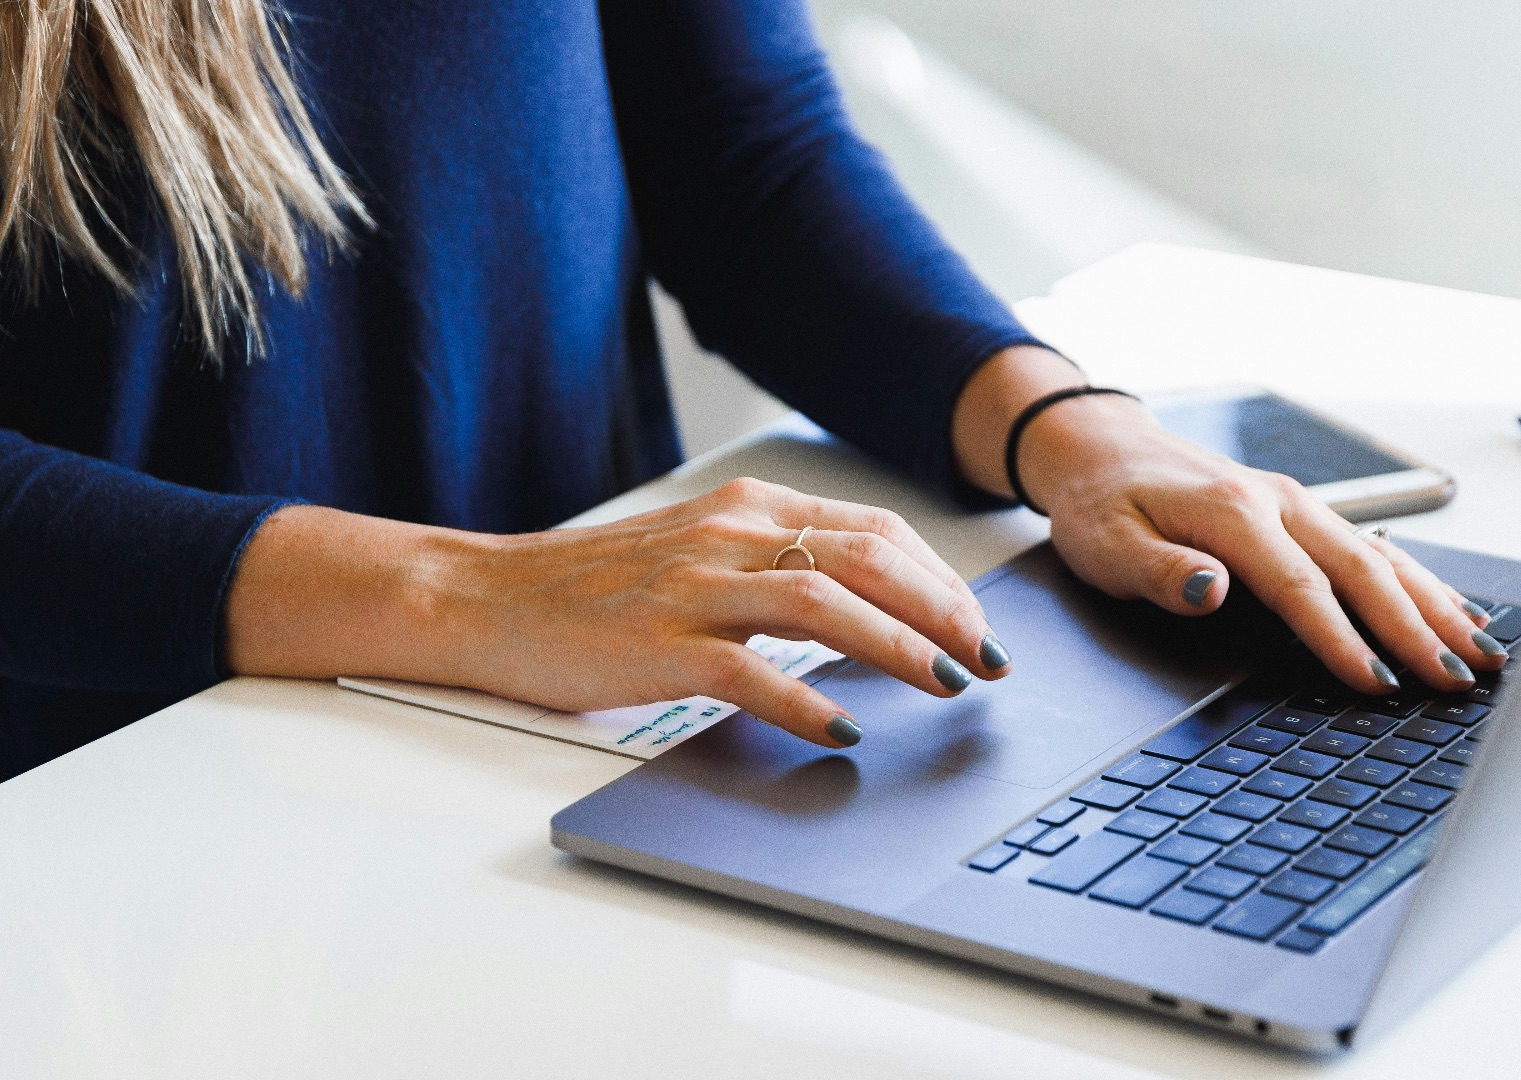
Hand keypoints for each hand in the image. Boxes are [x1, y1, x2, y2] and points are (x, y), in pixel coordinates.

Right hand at [225, 478, 1009, 746]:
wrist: (488, 597)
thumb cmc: (597, 586)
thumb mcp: (701, 550)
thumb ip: (777, 565)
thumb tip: (871, 607)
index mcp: (747, 508)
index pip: (872, 530)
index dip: (939, 577)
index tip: (977, 623)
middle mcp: (730, 535)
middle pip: (866, 558)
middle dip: (943, 609)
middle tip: (986, 658)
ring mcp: (694, 588)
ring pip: (825, 603)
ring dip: (899, 646)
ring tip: (944, 684)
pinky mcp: (660, 645)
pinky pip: (751, 672)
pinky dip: (807, 701)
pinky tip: (843, 730)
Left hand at [952, 347, 1504, 692]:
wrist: (1102, 447)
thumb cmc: (1102, 503)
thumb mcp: (1108, 544)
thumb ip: (1162, 571)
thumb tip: (1212, 590)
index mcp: (1234, 513)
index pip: (1301, 587)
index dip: (1342, 639)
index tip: (1377, 683)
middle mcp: (1279, 503)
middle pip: (1363, 571)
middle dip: (1416, 629)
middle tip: (1458, 681)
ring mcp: (1298, 505)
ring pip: (1383, 557)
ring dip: (1435, 606)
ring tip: (1481, 654)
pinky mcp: (1304, 513)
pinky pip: (1375, 548)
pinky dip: (1420, 582)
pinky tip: (1454, 612)